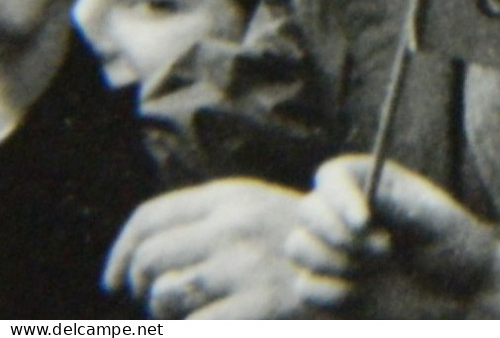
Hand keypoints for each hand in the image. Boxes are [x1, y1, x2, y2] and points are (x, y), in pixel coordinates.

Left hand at [104, 179, 307, 318]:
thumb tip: (139, 257)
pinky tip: (217, 324)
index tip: (114, 282)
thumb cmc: (300, 246)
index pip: (149, 217)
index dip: (121, 253)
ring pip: (165, 296)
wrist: (365, 266)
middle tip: (152, 304)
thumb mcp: (258, 212)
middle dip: (139, 289)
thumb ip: (208, 221)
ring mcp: (245, 265)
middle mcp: (235, 224)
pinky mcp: (257, 305)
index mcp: (232, 195)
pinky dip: (196, 330)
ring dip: (169, 315)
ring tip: (193, 314)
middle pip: (149, 257)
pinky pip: (193, 328)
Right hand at [286, 155, 499, 318]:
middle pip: (307, 210)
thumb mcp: (437, 222)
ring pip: (297, 247)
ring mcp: (333, 251)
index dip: (340, 197)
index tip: (364, 222)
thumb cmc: (456, 249)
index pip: (332, 176)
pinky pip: (304, 288)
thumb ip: (400, 206)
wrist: (462, 296)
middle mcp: (346, 214)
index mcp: (372, 186)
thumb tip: (370, 196)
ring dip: (335, 261)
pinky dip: (331, 293)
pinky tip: (365, 293)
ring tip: (380, 268)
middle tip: (385, 250)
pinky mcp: (326, 288)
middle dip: (338, 233)